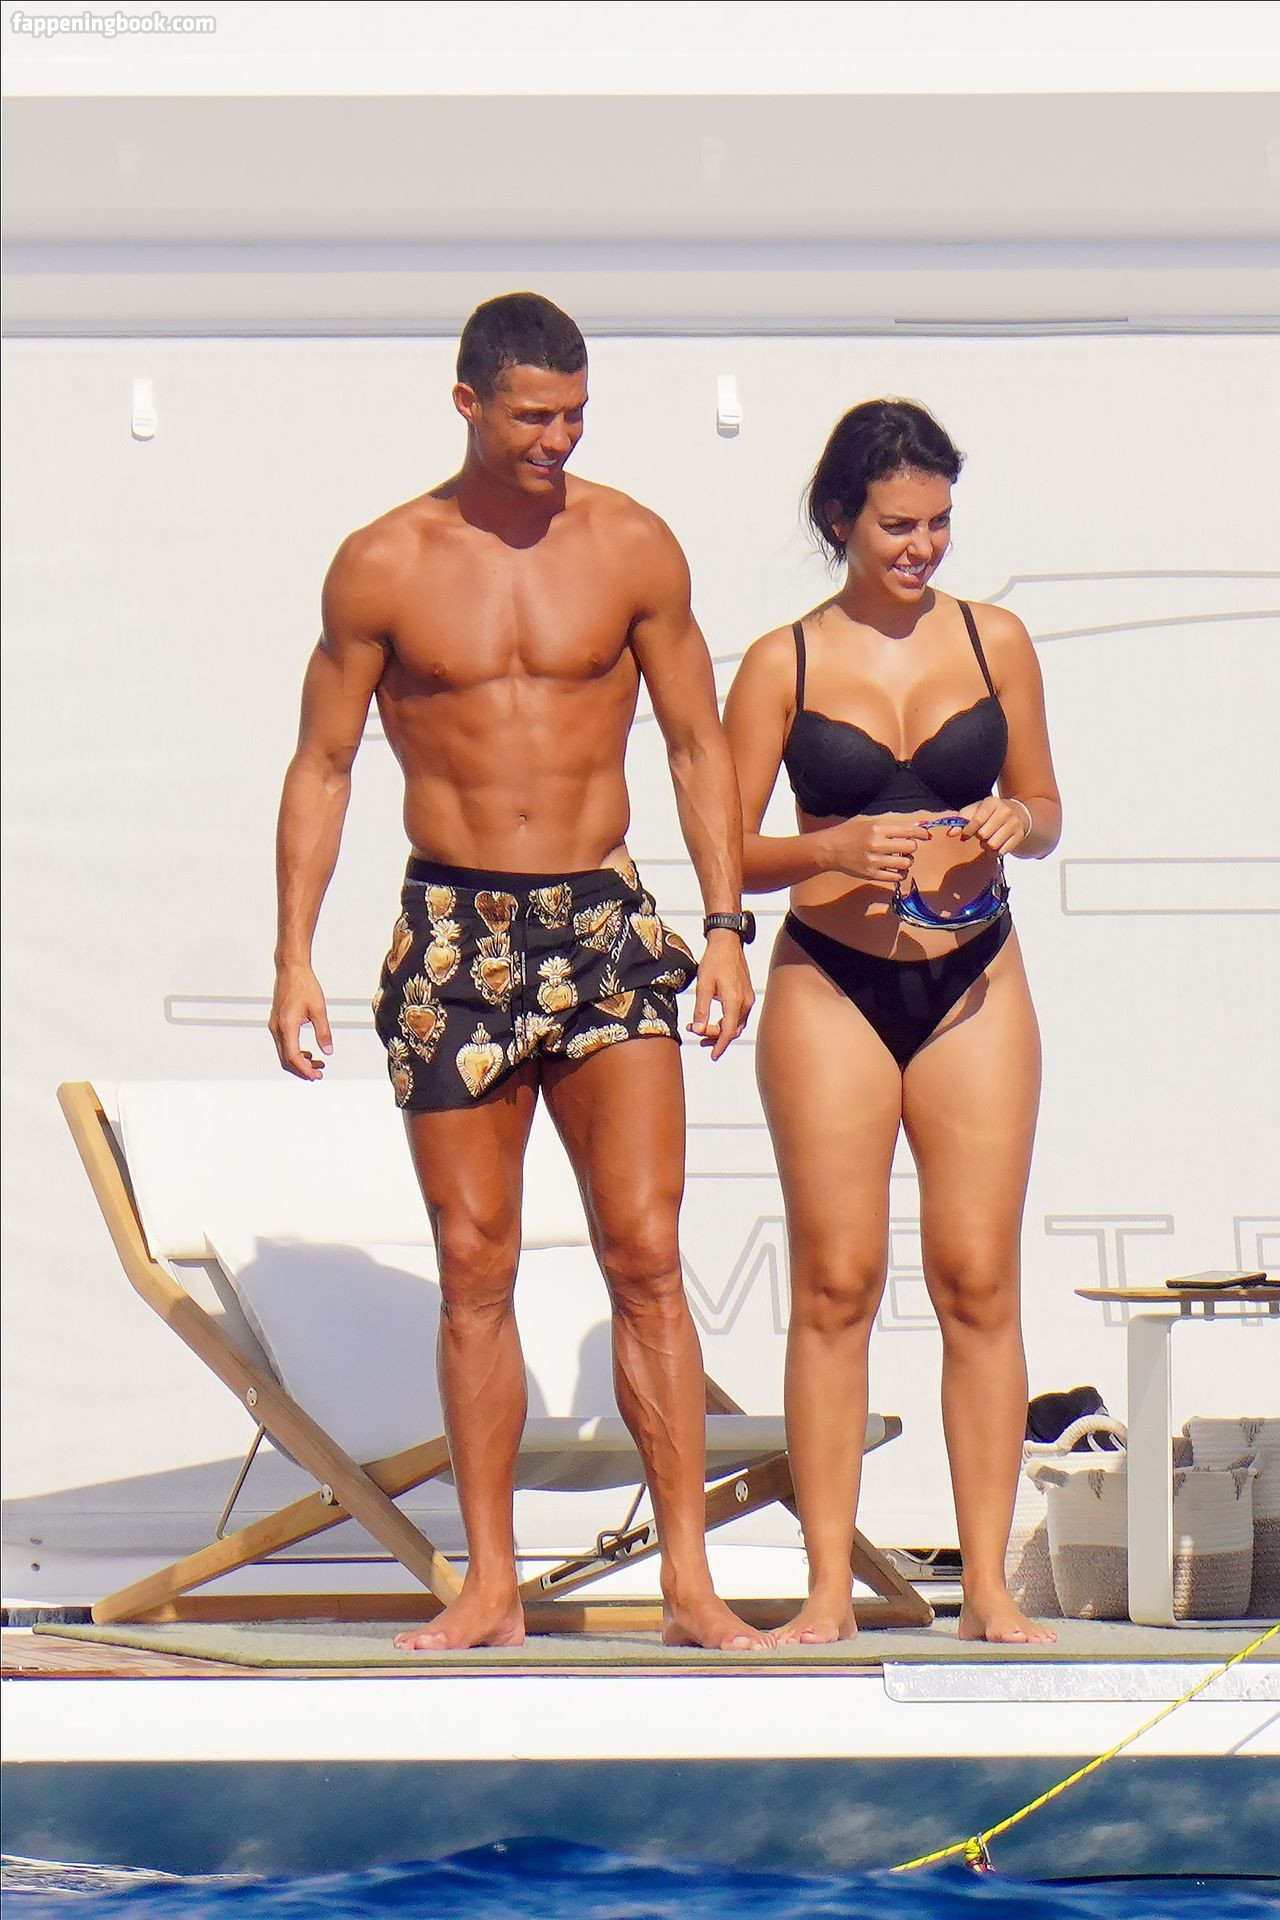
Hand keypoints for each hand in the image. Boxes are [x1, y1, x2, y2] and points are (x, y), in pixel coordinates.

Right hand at [269, 963, 332, 1079]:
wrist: (291, 969)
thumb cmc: (305, 986)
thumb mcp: (319, 1009)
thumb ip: (323, 1032)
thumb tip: (328, 1052)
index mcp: (287, 1026)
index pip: (293, 1056)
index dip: (305, 1069)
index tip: (318, 1075)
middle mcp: (277, 1028)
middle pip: (285, 1059)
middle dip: (302, 1070)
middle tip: (319, 1074)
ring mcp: (274, 1025)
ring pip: (283, 1053)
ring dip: (298, 1062)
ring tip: (317, 1063)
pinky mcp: (276, 1022)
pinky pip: (282, 1044)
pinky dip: (294, 1052)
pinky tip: (308, 1053)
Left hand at [687, 932, 754, 1059]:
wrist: (727, 943)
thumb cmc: (715, 961)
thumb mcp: (703, 985)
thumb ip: (701, 1009)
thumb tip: (697, 1028)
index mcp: (734, 1002)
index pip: (728, 1032)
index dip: (720, 1046)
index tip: (712, 1056)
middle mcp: (745, 1003)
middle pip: (733, 1030)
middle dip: (715, 1037)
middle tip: (696, 1035)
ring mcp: (748, 999)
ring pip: (736, 1024)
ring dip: (720, 1029)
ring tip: (701, 1028)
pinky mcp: (747, 995)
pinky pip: (738, 1015)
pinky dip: (726, 1021)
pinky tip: (713, 1018)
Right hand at [819, 811, 934, 886]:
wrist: (830, 849)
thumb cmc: (850, 833)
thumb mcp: (869, 823)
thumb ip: (890, 827)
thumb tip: (915, 829)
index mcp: (877, 828)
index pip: (908, 830)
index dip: (921, 833)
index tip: (925, 835)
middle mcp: (877, 844)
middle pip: (910, 848)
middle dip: (911, 847)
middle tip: (905, 847)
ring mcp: (874, 861)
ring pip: (906, 863)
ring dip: (906, 861)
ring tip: (899, 859)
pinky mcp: (872, 875)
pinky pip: (896, 877)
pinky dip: (900, 873)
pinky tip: (896, 869)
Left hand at [953, 797, 1031, 854]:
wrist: (1018, 813)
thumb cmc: (990, 813)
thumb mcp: (976, 811)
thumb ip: (961, 820)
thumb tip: (950, 833)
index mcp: (992, 802)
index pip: (977, 820)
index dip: (968, 830)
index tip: (965, 835)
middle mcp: (1005, 811)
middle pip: (984, 834)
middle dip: (978, 837)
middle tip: (980, 835)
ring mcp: (1014, 824)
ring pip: (993, 845)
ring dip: (986, 846)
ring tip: (987, 840)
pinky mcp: (1019, 836)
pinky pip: (1001, 851)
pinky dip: (994, 852)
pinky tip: (994, 845)